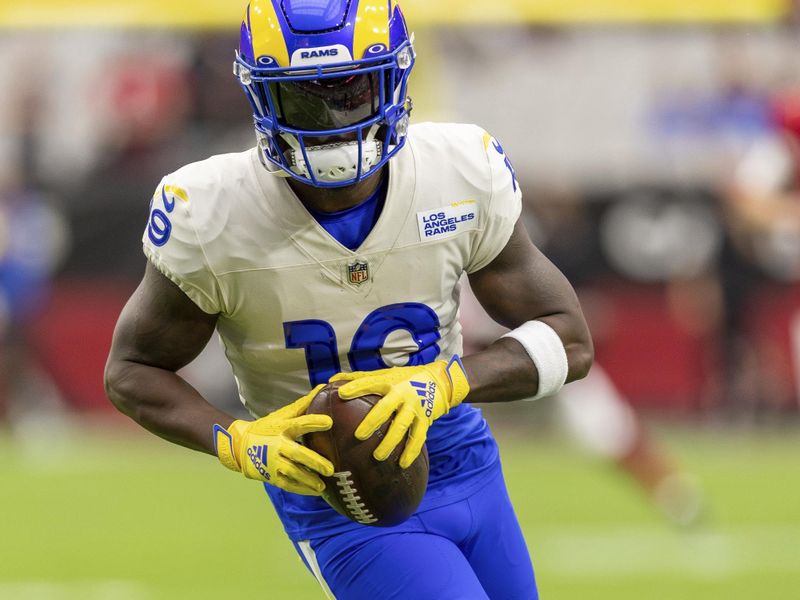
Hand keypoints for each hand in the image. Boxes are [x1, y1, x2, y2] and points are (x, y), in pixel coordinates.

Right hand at [213, 385, 333, 494]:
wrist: (240, 446)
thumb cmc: (267, 428)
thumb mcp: (282, 415)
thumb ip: (303, 405)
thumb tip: (323, 387)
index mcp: (282, 428)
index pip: (299, 423)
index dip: (313, 422)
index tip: (329, 421)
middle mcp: (277, 445)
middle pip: (297, 454)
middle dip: (314, 462)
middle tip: (330, 469)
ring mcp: (273, 462)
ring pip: (292, 472)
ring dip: (308, 480)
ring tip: (323, 485)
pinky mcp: (271, 475)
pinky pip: (287, 484)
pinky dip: (301, 489)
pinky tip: (314, 491)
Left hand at [330, 357, 469, 467]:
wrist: (439, 381)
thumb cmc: (406, 378)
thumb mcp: (386, 374)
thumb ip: (360, 378)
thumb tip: (332, 380)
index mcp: (390, 382)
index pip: (370, 383)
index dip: (356, 388)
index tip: (341, 394)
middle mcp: (403, 394)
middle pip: (386, 408)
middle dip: (373, 422)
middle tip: (358, 436)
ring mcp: (415, 408)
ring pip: (402, 427)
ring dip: (390, 442)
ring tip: (378, 456)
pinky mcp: (426, 420)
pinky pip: (418, 438)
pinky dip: (411, 452)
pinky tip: (402, 464)